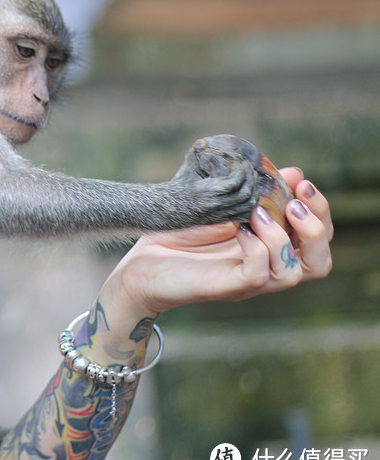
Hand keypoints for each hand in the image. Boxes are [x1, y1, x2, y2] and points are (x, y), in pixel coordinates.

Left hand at [106, 168, 332, 317]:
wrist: (140, 267)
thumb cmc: (179, 237)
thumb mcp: (220, 207)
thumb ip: (253, 192)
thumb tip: (292, 171)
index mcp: (270, 250)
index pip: (318, 239)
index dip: (320, 211)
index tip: (302, 182)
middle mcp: (266, 269)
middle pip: (318, 263)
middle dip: (315, 228)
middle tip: (294, 200)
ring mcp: (248, 282)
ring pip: (292, 273)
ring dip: (282, 237)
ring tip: (258, 212)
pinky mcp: (227, 287)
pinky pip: (258, 275)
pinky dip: (256, 249)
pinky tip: (240, 229)